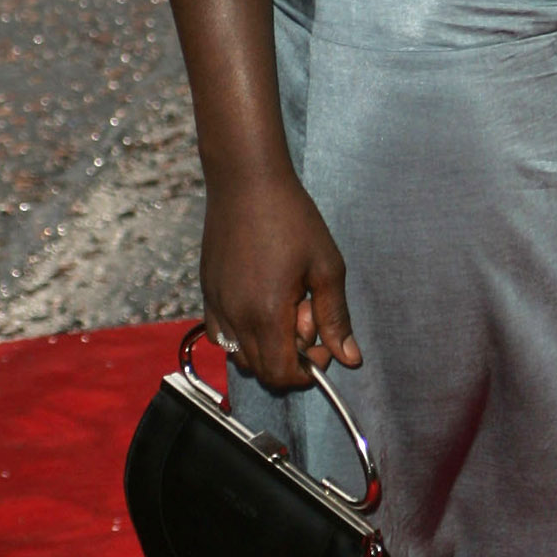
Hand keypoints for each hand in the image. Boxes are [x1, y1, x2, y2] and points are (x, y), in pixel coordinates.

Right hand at [202, 168, 359, 392]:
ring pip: (240, 355)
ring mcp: (216, 306)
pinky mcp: (207, 293)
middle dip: (291, 357)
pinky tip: (262, 304)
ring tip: (286, 307)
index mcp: (266, 314)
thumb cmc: (292, 218)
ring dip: (267, 346)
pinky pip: (221, 335)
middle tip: (307, 315)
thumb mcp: (326, 267)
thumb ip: (335, 317)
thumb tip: (349, 360)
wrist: (246, 182)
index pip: (282, 374)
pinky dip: (243, 335)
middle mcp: (235, 317)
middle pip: (262, 370)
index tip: (324, 345)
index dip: (308, 371)